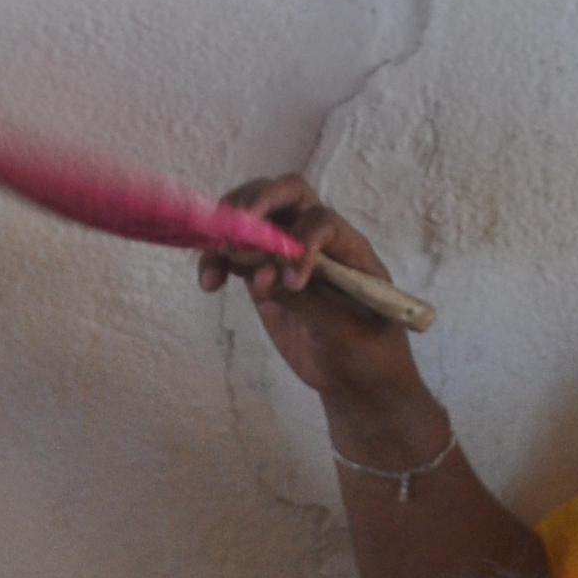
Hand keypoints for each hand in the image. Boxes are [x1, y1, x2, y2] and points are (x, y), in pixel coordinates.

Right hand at [198, 174, 427, 410]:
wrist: (357, 382)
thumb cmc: (368, 356)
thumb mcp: (348, 333)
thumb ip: (309, 303)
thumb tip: (264, 276)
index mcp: (350, 250)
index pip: (322, 220)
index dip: (301, 240)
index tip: (291, 282)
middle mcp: (317, 242)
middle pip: (286, 195)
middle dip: (257, 201)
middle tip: (236, 226)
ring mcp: (287, 256)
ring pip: (253, 218)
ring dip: (227, 230)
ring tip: (216, 262)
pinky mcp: (263, 277)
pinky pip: (234, 255)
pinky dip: (216, 261)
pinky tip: (210, 283)